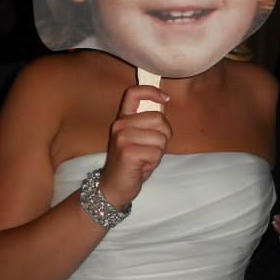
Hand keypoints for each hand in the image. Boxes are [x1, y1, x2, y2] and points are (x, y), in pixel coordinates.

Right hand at [99, 85, 171, 208]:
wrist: (114, 187)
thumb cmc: (132, 163)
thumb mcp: (139, 138)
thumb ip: (149, 123)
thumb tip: (164, 102)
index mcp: (123, 119)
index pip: (134, 93)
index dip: (152, 91)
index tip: (165, 98)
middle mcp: (120, 125)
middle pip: (159, 118)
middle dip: (164, 136)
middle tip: (151, 149)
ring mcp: (122, 137)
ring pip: (160, 138)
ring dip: (158, 152)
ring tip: (145, 159)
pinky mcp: (128, 152)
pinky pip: (156, 152)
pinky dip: (154, 162)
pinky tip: (142, 167)